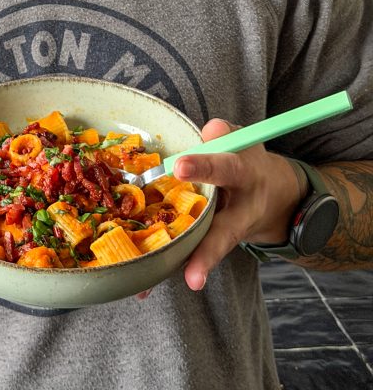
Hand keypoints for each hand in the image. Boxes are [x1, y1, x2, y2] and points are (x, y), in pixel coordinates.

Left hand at [174, 119, 304, 291]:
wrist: (276, 195)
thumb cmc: (246, 160)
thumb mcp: (242, 140)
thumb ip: (223, 135)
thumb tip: (209, 132)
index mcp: (243, 176)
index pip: (224, 168)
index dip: (204, 167)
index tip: (180, 167)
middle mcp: (239, 211)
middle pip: (223, 232)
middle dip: (207, 252)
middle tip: (192, 274)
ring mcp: (228, 232)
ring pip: (209, 252)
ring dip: (194, 270)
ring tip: (182, 285)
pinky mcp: (214, 243)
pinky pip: (192, 256)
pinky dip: (171, 271)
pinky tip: (144, 288)